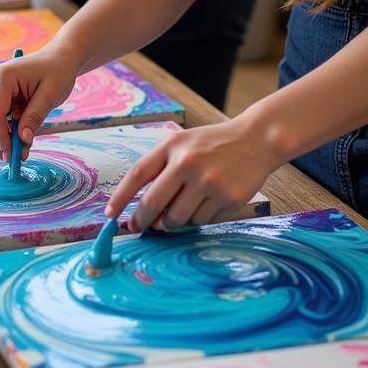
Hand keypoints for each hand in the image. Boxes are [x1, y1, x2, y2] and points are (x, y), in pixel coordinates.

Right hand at [0, 46, 79, 159]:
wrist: (57, 59)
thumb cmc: (57, 72)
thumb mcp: (51, 95)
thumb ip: (35, 117)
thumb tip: (23, 141)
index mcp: (2, 76)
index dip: (2, 138)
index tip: (13, 156)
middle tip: (13, 159)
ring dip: (0, 137)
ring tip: (20, 149)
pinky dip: (4, 130)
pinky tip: (18, 136)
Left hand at [103, 116, 286, 230]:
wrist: (256, 139)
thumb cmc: (211, 145)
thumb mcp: (181, 144)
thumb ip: (160, 170)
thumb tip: (144, 212)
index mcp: (171, 146)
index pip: (137, 175)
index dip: (120, 198)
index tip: (110, 215)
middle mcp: (188, 163)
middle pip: (153, 203)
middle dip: (142, 220)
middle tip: (139, 227)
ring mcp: (209, 182)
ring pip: (177, 218)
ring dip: (171, 222)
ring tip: (176, 213)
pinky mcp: (229, 198)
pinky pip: (202, 221)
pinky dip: (197, 220)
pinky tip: (204, 205)